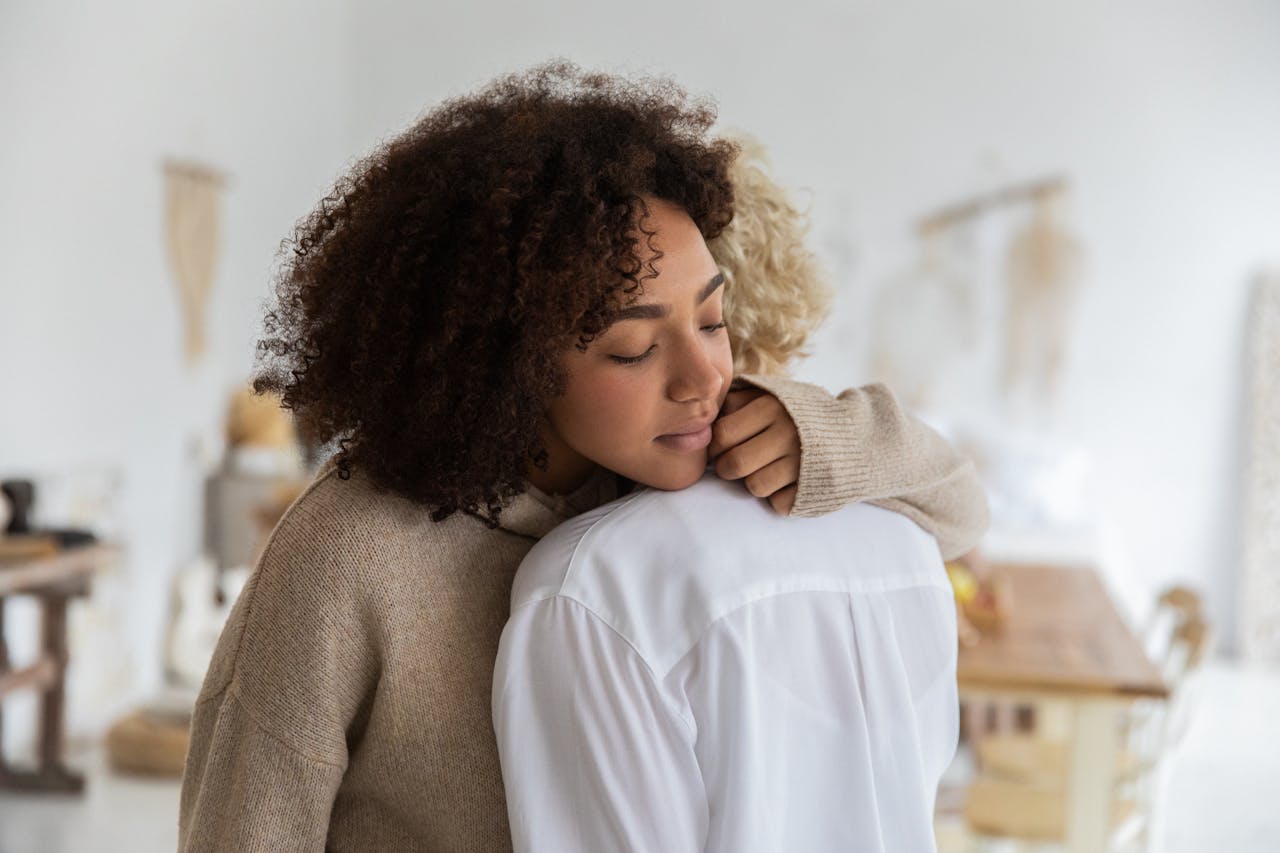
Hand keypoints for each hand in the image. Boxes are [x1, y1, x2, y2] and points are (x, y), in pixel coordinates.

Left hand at [709, 389, 800, 514]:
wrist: (857, 434)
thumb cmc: (801, 414)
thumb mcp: (773, 394)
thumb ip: (739, 400)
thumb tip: (703, 417)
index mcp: (773, 407)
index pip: (722, 434)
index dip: (715, 445)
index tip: (721, 447)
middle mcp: (787, 433)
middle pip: (734, 464)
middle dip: (726, 468)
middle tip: (732, 465)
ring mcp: (802, 463)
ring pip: (754, 486)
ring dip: (752, 482)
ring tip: (764, 470)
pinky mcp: (812, 488)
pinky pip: (777, 503)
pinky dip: (777, 497)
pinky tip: (786, 482)